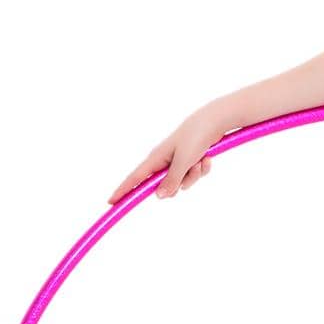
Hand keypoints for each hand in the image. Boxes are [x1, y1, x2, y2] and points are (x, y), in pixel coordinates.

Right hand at [107, 106, 233, 204]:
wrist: (213, 121)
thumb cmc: (194, 137)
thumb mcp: (183, 161)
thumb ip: (172, 180)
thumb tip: (159, 196)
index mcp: (155, 159)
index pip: (134, 178)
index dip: (123, 190)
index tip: (110, 202)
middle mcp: (163, 161)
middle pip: (164, 187)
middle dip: (180, 183)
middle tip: (190, 168)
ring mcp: (177, 161)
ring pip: (183, 182)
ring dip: (194, 174)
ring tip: (200, 159)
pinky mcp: (190, 160)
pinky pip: (194, 175)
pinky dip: (201, 169)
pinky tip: (207, 157)